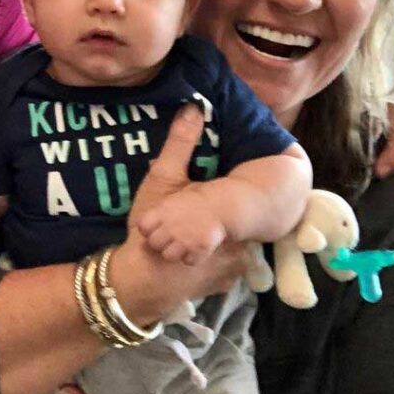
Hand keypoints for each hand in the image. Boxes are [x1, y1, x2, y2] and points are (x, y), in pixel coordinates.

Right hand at [111, 106, 249, 323]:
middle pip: (248, 223)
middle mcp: (243, 247)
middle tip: (213, 206)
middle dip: (233, 216)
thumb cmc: (151, 229)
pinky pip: (230, 266)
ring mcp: (236, 270)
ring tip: (209, 229)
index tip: (229, 185)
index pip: (253, 200)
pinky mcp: (224, 285)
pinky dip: (218, 259)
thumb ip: (180, 144)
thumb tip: (193, 108)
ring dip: (227, 239)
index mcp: (231, 220)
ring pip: (241, 246)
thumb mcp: (163, 181)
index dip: (239, 192)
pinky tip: (200, 252)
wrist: (140, 280)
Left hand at [137, 185, 225, 264]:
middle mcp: (171, 226)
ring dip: (176, 252)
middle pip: (154, 244)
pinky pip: (188, 261)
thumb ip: (158, 205)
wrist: (222, 206)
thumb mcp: (173, 197)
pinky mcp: (199, 249)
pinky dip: (193, 257)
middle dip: (161, 243)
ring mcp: (184, 239)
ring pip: (168, 255)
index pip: (143, 227)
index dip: (149, 230)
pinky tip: (197, 248)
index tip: (156, 229)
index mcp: (162, 211)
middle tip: (172, 239)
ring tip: (184, 245)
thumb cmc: (195, 201)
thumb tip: (144, 203)